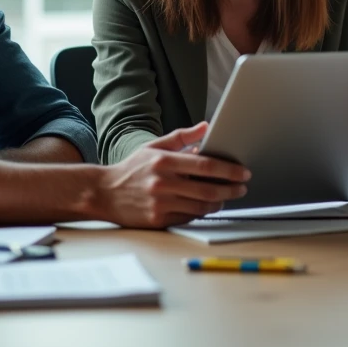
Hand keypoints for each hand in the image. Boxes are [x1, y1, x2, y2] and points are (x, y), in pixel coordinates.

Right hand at [94, 123, 250, 227]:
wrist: (103, 193)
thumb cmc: (132, 169)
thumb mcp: (154, 146)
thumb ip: (182, 137)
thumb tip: (207, 126)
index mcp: (164, 161)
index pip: (205, 165)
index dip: (229, 170)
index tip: (243, 172)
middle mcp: (163, 183)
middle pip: (208, 189)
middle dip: (230, 189)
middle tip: (242, 188)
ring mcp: (160, 203)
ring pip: (200, 206)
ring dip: (218, 203)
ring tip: (226, 197)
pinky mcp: (158, 220)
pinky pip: (188, 218)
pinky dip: (201, 212)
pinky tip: (206, 206)